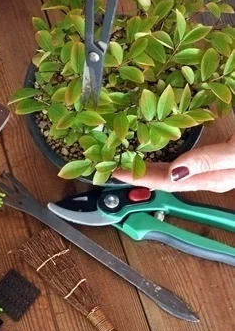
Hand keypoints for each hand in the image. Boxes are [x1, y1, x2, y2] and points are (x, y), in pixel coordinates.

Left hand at [113, 136, 234, 192]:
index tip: (116, 172)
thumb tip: (174, 172)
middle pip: (165, 179)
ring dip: (149, 166)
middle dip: (138, 174)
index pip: (165, 182)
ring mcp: (212, 166)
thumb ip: (207, 162)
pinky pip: (183, 159)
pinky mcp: (216, 153)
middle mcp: (208, 175)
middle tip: (113, 165)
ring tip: (127, 159)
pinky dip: (164, 155)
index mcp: (211, 178)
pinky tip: (156, 148)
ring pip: (173, 170)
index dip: (139, 178)